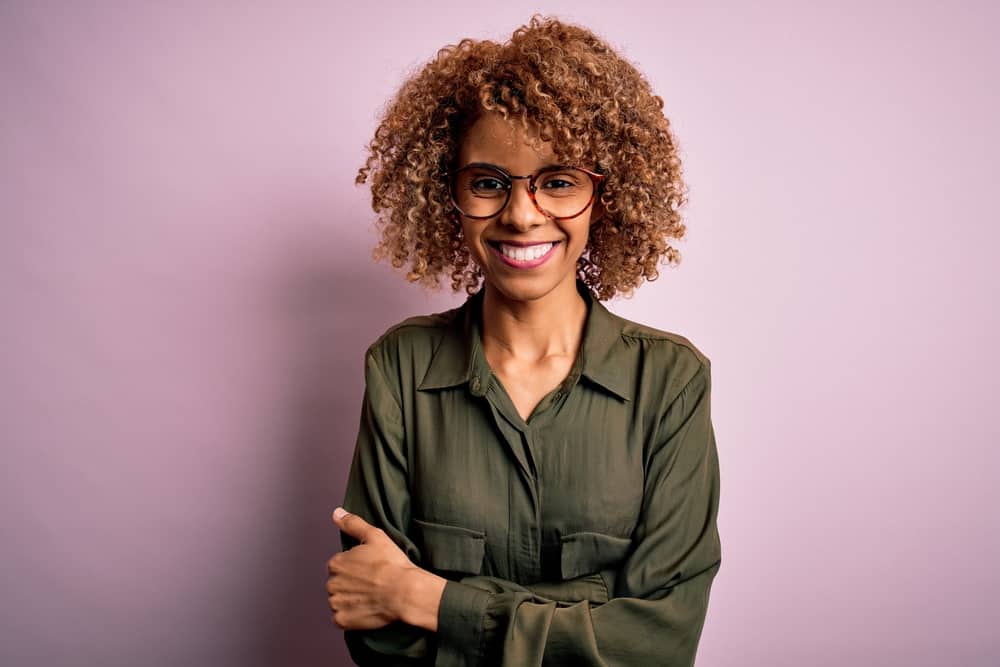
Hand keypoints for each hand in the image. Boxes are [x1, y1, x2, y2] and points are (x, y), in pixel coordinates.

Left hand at [326, 507, 418, 630]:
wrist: (405, 592)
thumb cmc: (392, 564)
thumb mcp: (375, 536)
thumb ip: (353, 524)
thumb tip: (336, 513)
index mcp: (336, 563)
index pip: (339, 565)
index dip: (355, 567)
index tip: (369, 570)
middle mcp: (332, 583)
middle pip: (337, 583)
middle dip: (350, 584)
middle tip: (371, 584)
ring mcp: (336, 603)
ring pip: (338, 601)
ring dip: (350, 600)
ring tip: (370, 597)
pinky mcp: (343, 620)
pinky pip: (341, 619)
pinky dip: (351, 616)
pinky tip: (366, 609)